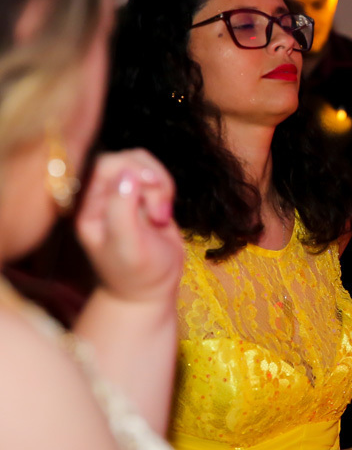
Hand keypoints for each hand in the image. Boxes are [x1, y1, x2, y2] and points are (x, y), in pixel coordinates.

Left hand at [75, 150, 182, 305]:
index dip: (131, 167)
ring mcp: (123, 196)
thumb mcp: (127, 246)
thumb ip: (122, 210)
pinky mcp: (143, 197)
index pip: (104, 166)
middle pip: (125, 159)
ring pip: (143, 164)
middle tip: (160, 209)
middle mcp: (102, 197)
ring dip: (161, 184)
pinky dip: (166, 189)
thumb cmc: (136, 273)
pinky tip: (163, 214)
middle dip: (150, 177)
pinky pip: (156, 177)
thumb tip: (127, 174)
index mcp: (88, 207)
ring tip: (162, 214)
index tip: (152, 185)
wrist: (149, 291)